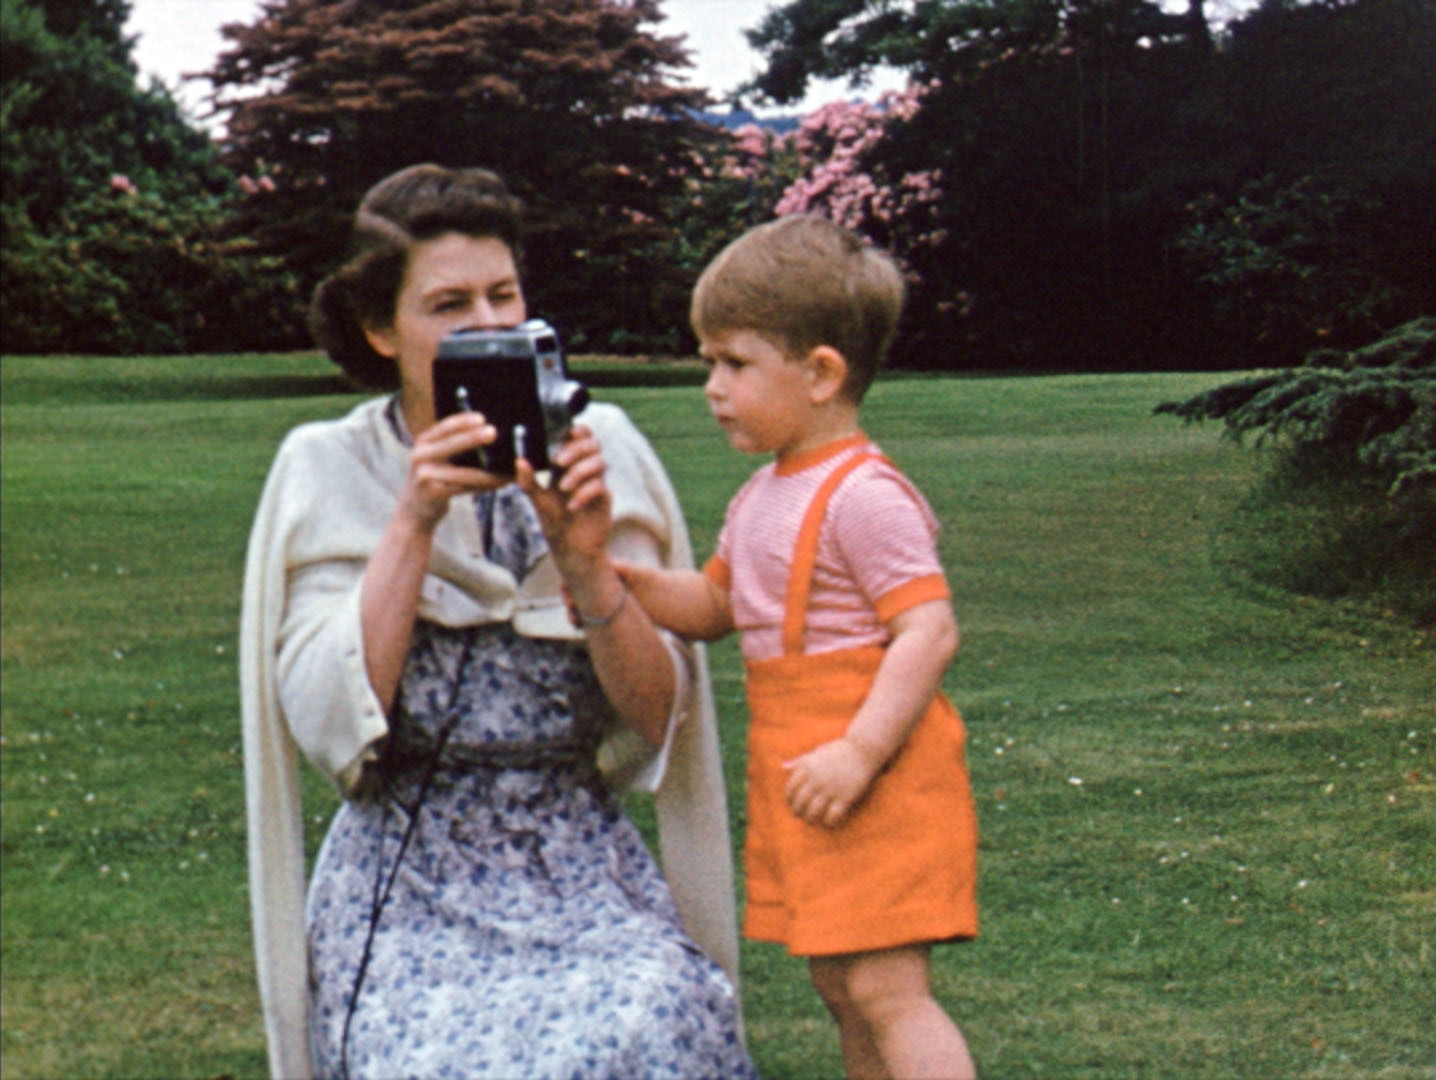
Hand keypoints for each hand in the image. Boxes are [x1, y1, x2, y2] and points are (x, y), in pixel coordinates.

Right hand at [399, 411, 506, 528]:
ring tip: (507, 471)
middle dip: (474, 438)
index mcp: (423, 442)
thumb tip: (486, 432)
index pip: (444, 427)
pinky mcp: (434, 493)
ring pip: (464, 473)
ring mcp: (425, 475)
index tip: (482, 417)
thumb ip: (449, 444)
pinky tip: (498, 483)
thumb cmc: (433, 478)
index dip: (463, 421)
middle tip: (493, 432)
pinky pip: (465, 488)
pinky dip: (484, 486)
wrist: (414, 509)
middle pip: (451, 444)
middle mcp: (420, 456)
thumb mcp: (433, 456)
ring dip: (489, 473)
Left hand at [516, 424, 610, 571]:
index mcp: (568, 463)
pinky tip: (572, 506)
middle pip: (593, 443)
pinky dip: (585, 493)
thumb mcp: (537, 499)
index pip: (580, 435)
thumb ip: (528, 480)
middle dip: (576, 449)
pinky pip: (601, 485)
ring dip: (579, 471)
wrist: (570, 547)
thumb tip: (520, 460)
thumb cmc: (554, 520)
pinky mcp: (604, 498)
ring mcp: (596, 482)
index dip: (577, 429)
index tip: (565, 434)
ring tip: (564, 488)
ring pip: (600, 462)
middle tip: (558, 461)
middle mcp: (585, 468)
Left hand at [783, 736, 885, 827]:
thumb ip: (800, 761)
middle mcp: (817, 779)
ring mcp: (831, 789)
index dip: (789, 797)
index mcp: (808, 767)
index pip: (791, 787)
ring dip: (810, 819)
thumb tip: (783, 767)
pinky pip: (833, 815)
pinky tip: (828, 823)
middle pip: (801, 801)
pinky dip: (829, 822)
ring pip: (814, 811)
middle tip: (798, 815)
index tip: (790, 802)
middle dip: (797, 810)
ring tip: (810, 821)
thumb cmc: (838, 750)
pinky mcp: (845, 796)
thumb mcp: (816, 753)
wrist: (863, 749)